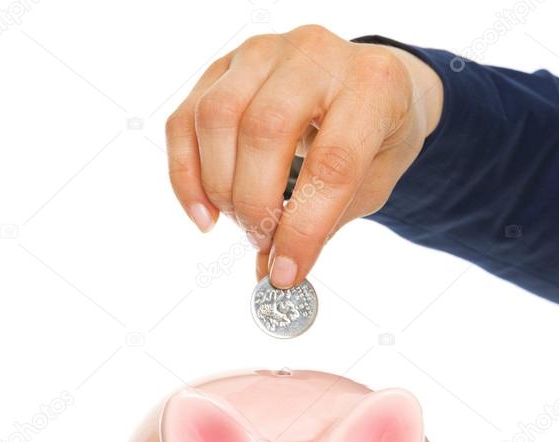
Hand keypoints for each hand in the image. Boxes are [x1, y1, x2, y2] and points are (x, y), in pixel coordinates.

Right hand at [165, 25, 443, 287]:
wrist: (365, 86)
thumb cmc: (373, 140)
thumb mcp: (372, 184)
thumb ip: (326, 225)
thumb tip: (273, 274)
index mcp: (371, 87)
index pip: (332, 163)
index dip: (304, 227)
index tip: (288, 272)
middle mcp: (315, 55)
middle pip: (264, 132)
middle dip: (257, 206)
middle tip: (264, 242)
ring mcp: (263, 52)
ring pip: (217, 119)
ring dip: (222, 190)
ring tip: (246, 224)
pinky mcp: (223, 65)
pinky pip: (185, 121)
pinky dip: (186, 176)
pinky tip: (206, 215)